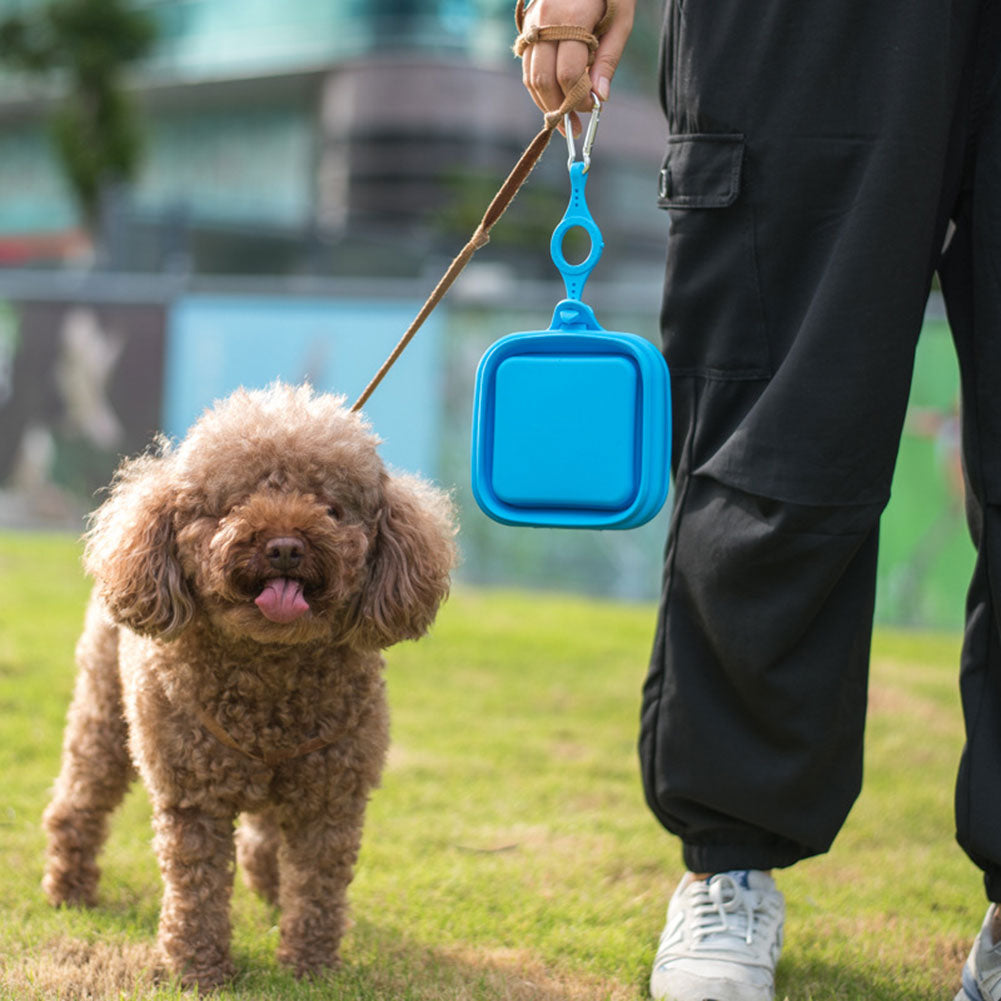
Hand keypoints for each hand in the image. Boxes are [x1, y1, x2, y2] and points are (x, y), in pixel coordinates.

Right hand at [518, 0, 635, 132]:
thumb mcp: (621, 18)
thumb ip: (609, 59)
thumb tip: (601, 98)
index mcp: (572, 16)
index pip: (568, 73)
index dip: (578, 98)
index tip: (591, 109)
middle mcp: (545, 21)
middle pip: (543, 79)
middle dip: (558, 109)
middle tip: (574, 128)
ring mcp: (532, 24)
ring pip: (530, 77)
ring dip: (545, 104)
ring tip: (564, 120)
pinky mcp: (527, 29)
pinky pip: (528, 67)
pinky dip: (539, 89)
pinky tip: (555, 99)